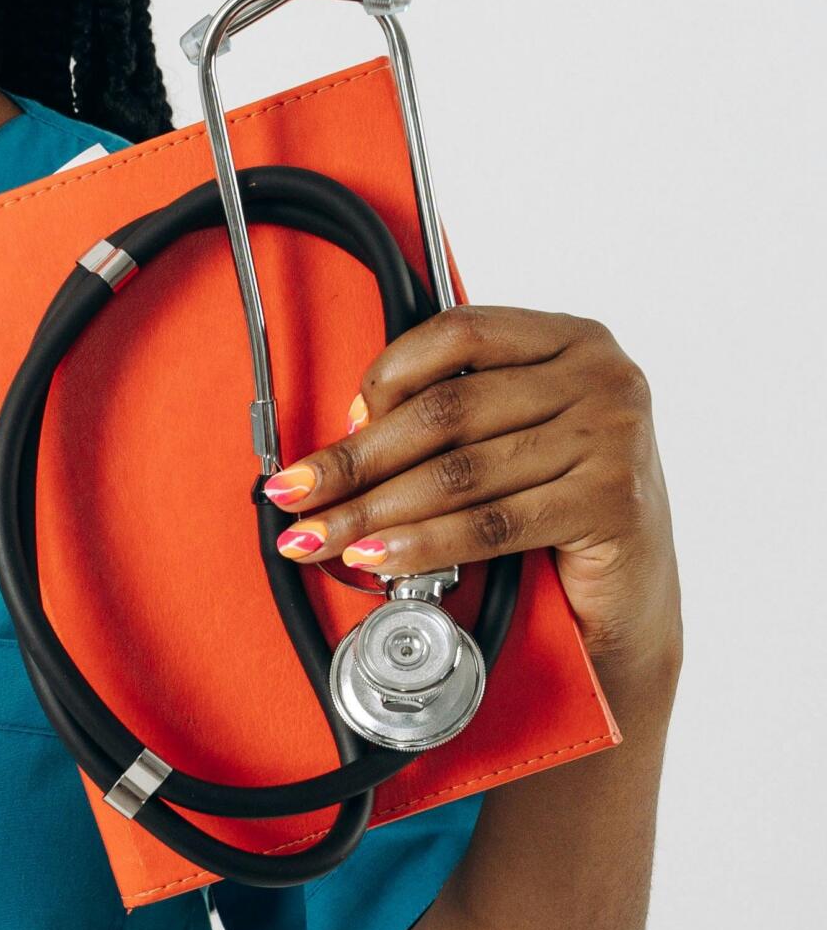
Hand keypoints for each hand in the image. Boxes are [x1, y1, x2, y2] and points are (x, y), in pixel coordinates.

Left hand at [257, 306, 682, 675]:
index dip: (386, 375)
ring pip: (459, 473)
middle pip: (446, 411)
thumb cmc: (558, 505)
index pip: (458, 334)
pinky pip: (491, 524)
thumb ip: (452, 412)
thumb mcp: (509, 436)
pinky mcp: (614, 505)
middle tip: (295, 494)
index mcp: (571, 339)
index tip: (341, 424)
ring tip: (318, 537)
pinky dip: (421, 543)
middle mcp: (602, 377)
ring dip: (372, 511)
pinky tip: (377, 558)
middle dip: (356, 460)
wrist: (632, 595)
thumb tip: (352, 425)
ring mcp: (614, 439)